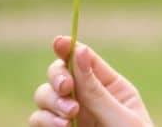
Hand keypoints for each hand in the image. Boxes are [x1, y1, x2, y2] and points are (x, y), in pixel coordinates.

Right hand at [28, 35, 153, 126]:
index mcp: (110, 88)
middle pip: (59, 74)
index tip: (58, 42)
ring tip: (70, 117)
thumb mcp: (122, 118)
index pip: (84, 60)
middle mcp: (87, 99)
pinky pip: (38, 120)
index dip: (68, 47)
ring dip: (52, 101)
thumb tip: (79, 51)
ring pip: (45, 96)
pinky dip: (45, 121)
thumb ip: (97, 90)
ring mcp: (71, 117)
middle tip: (67, 89)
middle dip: (58, 77)